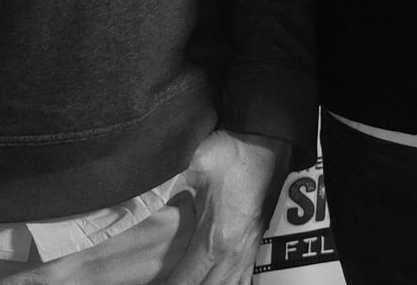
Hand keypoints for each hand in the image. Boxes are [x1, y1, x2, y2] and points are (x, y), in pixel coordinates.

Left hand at [166, 128, 291, 284]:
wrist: (268, 145)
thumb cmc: (232, 156)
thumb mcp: (194, 167)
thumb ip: (170, 187)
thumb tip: (148, 191)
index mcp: (214, 240)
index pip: (187, 280)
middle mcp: (232, 255)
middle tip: (168, 282)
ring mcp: (248, 254)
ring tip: (191, 282)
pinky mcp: (258, 247)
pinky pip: (244, 280)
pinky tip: (219, 281)